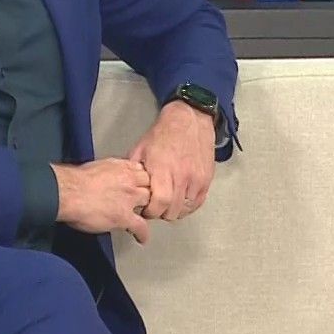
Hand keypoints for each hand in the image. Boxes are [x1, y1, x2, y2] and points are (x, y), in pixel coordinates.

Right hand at [53, 158, 152, 242]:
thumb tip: (108, 178)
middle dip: (147, 192)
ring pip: (149, 203)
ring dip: (147, 209)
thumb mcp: (96, 168)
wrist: (69, 192)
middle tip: (143, 200)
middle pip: (150, 186)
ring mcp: (129, 199)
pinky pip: (141, 226)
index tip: (140, 183)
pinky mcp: (124, 217)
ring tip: (144, 216)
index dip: (142, 178)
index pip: (142, 170)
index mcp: (121, 167)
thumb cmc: (74, 180)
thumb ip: (108, 172)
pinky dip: (142, 233)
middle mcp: (129, 181)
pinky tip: (141, 238)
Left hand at [129, 100, 217, 221]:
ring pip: (185, 209)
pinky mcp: (206, 178)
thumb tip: (126, 187)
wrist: (189, 120)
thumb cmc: (164, 134)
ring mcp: (196, 179)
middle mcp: (182, 176)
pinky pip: (198, 202)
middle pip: (173, 210)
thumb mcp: (141, 149)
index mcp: (163, 169)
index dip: (151, 212)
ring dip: (175, 210)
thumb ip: (133, 170)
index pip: (160, 203)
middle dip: (161, 213)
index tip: (146, 210)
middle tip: (155, 207)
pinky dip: (188, 206)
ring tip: (167, 203)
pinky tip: (180, 201)